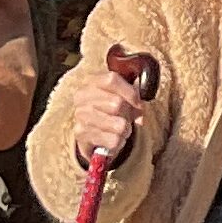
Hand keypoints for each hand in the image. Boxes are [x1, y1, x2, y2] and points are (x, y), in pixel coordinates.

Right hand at [72, 50, 156, 166]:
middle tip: (126, 118)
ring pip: (119, 125)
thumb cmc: (108, 109)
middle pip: (117, 103)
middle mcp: (82, 97)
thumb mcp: (120, 96)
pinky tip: (111, 138)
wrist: (90, 132)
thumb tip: (140, 106)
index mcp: (91, 81)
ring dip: (125, 130)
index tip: (138, 103)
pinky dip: (119, 142)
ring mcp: (80, 116)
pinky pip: (114, 140)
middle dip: (128, 114)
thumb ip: (132, 95)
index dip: (130, 92)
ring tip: (119, 129)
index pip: (112, 80)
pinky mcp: (82, 135)